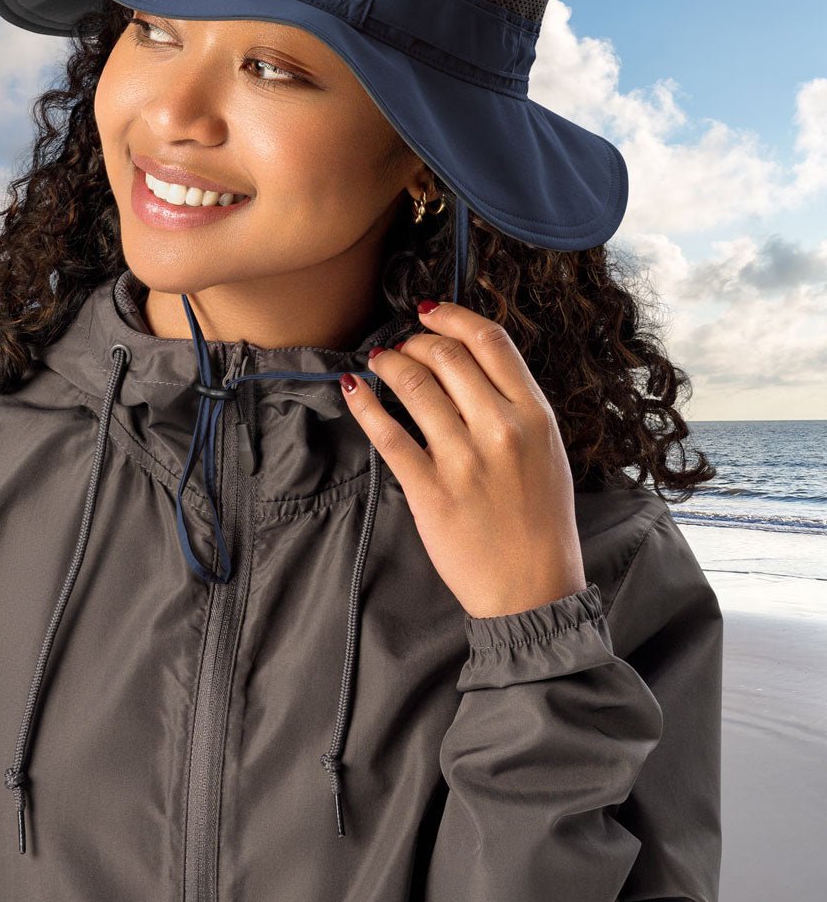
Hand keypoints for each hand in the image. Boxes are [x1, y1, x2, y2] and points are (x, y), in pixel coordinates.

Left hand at [340, 300, 587, 619]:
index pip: (490, 341)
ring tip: (379, 362)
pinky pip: (387, 431)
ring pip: (413, 383)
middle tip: (402, 347)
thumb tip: (472, 366)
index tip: (429, 312)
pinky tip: (353, 388)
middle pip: (446, 355)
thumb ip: (515, 406)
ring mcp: (462, 459)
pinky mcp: (428, 488)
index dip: (451, 317)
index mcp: (534, 414)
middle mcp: (500, 429)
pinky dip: (364, 402)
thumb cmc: (540, 521)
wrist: (532, 589)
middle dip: (415, 342)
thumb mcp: (548, 451)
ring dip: (388, 363)